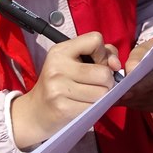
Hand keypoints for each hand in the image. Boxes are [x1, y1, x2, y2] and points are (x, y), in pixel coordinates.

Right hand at [10, 32, 120, 149]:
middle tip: (96, 84)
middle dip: (107, 81)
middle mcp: (57, 66)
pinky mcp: (62, 108)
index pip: (95, 40)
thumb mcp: (75, 61)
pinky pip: (94, 107)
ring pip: (102, 92)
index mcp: (61, 50)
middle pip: (103, 72)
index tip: (98, 64)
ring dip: (102, 96)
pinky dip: (94, 108)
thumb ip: (102, 54)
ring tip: (89, 96)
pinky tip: (83, 106)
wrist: (36, 112)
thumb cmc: (62, 83)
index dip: (103, 53)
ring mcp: (58, 88)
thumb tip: (116, 65)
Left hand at [119, 37, 152, 112]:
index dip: (141, 86)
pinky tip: (131, 102)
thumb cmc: (152, 53)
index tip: (124, 92)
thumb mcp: (142, 50)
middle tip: (117, 98)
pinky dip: (141, 106)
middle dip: (136, 96)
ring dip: (136, 103)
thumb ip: (135, 60)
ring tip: (120, 101)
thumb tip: (130, 74)